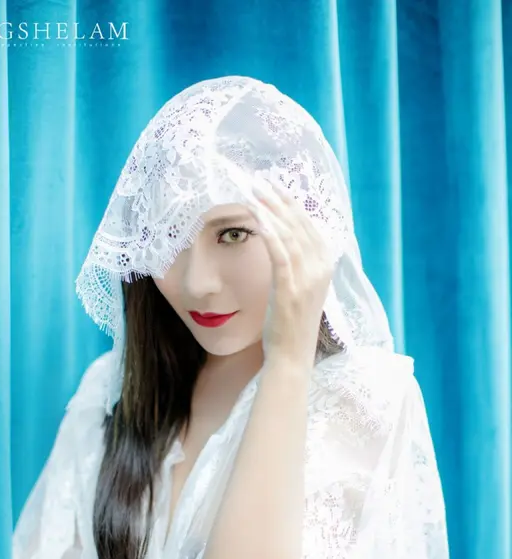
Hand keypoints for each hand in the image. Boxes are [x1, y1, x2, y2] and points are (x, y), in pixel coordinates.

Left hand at [249, 176, 335, 365]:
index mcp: (325, 267)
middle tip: (259, 181)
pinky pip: (280, 255)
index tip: (275, 186)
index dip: (292, 204)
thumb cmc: (290, 325)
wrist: (292, 357)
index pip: (309, 226)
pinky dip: (270, 234)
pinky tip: (257, 218)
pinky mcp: (290, 291)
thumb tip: (285, 243)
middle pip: (300, 225)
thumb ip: (298, 266)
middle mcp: (320, 270)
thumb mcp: (300, 290)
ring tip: (254, 193)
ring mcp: (307, 280)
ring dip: (271, 211)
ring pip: (290, 235)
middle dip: (279, 200)